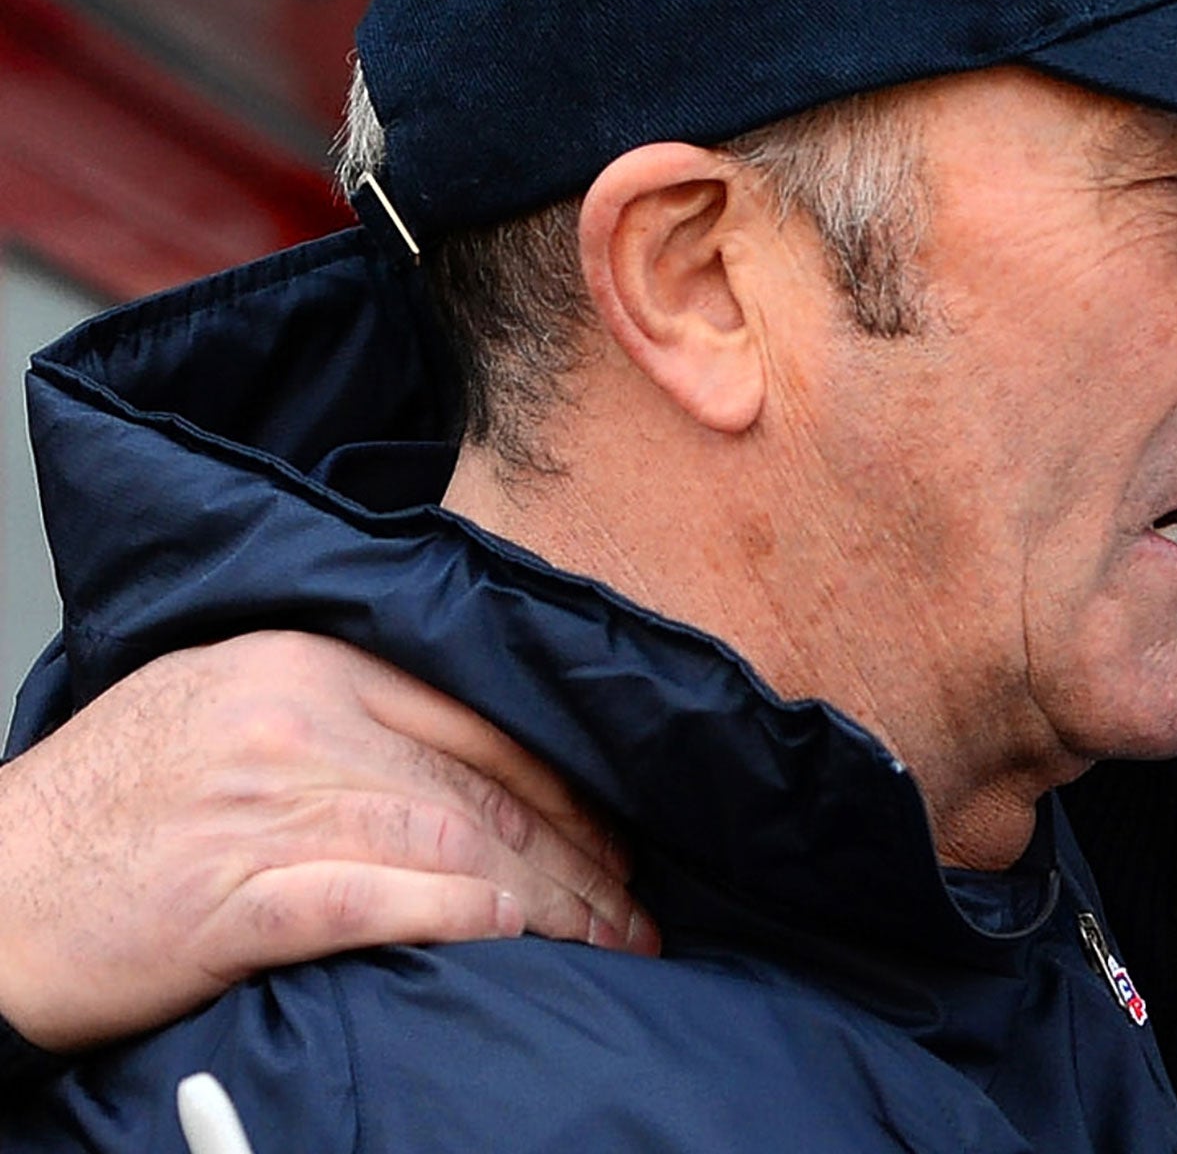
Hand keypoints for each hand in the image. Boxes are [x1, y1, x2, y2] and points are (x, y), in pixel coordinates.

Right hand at [0, 631, 656, 1051]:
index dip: (565, 791)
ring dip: (547, 902)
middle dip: (577, 859)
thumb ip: (345, 716)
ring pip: (451, 843)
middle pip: (479, 789)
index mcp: (305, 666)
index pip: (478, 724)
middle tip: (633, 912)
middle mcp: (296, 721)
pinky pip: (374, 899)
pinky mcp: (231, 893)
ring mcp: (264, 804)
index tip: (616, 841)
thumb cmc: (106, 806)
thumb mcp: (228, 707)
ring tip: (605, 946)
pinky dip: (456, 916)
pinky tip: (511, 937)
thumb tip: (473, 767)